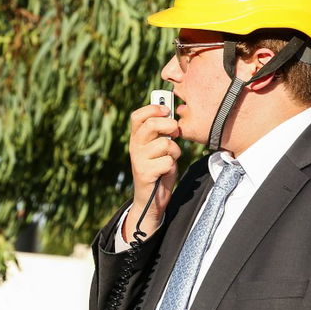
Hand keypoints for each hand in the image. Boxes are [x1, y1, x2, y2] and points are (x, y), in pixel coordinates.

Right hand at [124, 103, 180, 240]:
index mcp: (136, 138)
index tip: (166, 110)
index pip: (138, 116)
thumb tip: (171, 115)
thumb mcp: (159, 148)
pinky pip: (168, 161)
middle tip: (176, 133)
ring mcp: (138, 160)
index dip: (153, 108)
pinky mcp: (145, 172)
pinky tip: (165, 172)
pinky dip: (172, 166)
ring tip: (170, 159)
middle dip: (170, 126)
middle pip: (152, 125)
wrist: (150, 200)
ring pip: (165, 144)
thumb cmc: (158, 170)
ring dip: (175, 151)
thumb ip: (162, 133)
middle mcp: (134, 147)